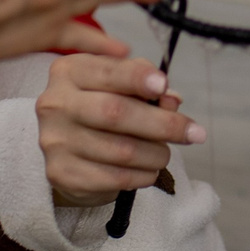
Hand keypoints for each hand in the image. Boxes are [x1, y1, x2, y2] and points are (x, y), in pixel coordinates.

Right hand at [36, 52, 203, 206]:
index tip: (163, 86)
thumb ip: (144, 85)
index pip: (107, 72)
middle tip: (194, 133)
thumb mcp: (118, 85)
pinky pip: (115, 178)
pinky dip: (142, 176)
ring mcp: (55, 141)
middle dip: (163, 124)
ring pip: (121, 150)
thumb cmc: (100, 107)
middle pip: (115, 112)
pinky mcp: (62, 173)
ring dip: (156, 154)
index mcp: (69, 72)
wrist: (66, 149)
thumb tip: (171, 100)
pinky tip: (149, 171)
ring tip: (165, 154)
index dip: (137, 78)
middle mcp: (55, 104)